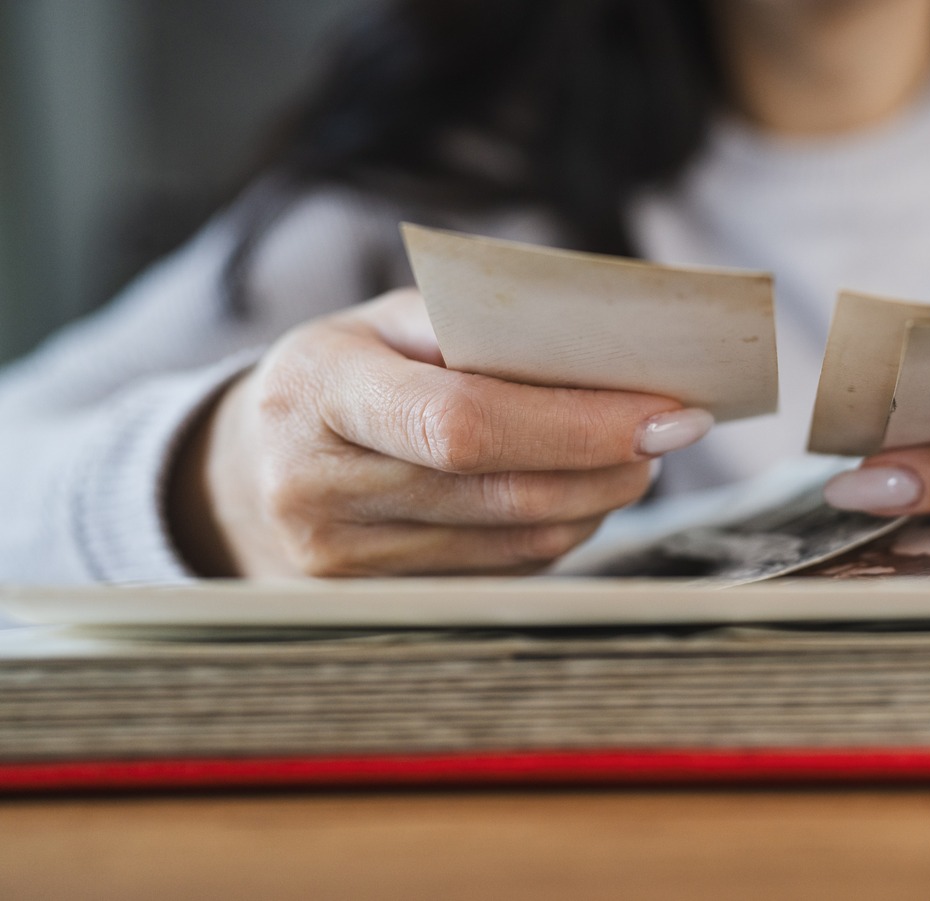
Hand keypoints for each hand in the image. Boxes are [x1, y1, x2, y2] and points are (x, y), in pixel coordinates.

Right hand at [169, 289, 712, 576]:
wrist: (250, 467)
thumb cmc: (343, 372)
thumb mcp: (388, 322)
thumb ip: (483, 329)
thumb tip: (612, 354)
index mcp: (316, 392)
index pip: (461, 424)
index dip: (575, 424)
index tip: (663, 410)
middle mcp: (318, 489)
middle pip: (503, 493)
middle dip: (610, 462)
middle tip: (676, 428)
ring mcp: (343, 563)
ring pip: (517, 545)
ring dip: (600, 499)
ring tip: (639, 453)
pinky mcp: (379, 603)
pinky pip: (503, 573)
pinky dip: (561, 530)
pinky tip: (583, 490)